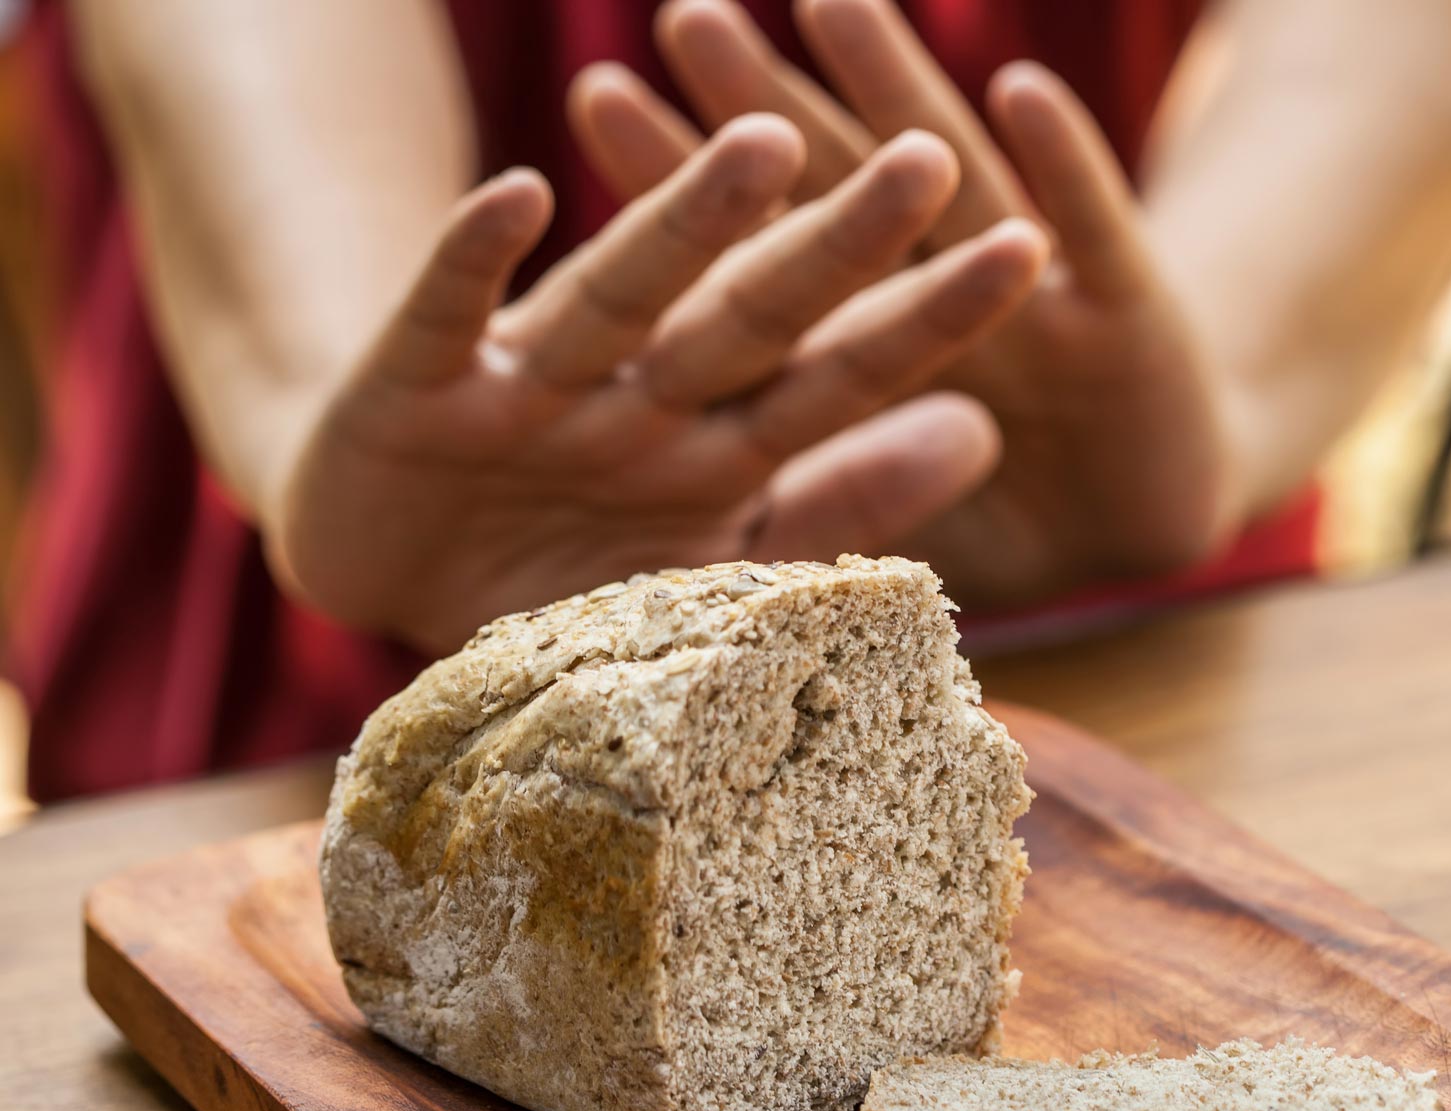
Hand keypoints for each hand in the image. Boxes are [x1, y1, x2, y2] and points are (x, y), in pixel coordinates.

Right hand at [270, 114, 1045, 652]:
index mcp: (713, 442)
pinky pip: (445, 316)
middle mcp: (634, 398)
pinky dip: (473, 263)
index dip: (929, 318)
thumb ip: (839, 504)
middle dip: (838, 243)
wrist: (386, 586)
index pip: (841, 373)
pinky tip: (518, 194)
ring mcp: (526, 387)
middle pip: (751, 314)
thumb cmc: (559, 569)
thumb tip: (984, 434)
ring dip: (684, 225)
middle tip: (932, 157)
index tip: (1026, 252)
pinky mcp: (413, 389)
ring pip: (619, 296)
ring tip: (765, 146)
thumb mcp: (710, 554)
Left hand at [570, 0, 1250, 608]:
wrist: (1164, 530)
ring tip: (834, 3)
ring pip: (961, 189)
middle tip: (687, 14)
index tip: (594, 99)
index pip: (759, 264)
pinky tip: (1022, 94)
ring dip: (903, 98)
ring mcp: (1042, 307)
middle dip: (766, 111)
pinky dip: (1067, 173)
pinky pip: (1103, 238)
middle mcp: (944, 309)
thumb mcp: (907, 519)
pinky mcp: (1141, 324)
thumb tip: (696, 505)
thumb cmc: (1022, 521)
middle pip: (840, 200)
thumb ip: (834, 497)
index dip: (685, 186)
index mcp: (877, 361)